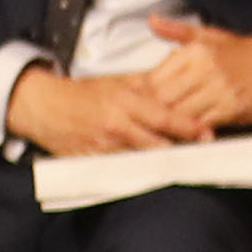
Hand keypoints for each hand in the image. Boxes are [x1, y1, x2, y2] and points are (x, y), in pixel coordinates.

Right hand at [9, 65, 191, 158]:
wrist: (45, 107)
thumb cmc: (84, 93)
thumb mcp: (116, 82)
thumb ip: (146, 84)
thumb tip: (176, 77)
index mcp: (124, 102)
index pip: (163, 117)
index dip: (187, 127)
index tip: (207, 134)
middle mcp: (116, 126)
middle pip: (156, 144)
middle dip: (180, 151)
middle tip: (203, 154)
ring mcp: (103, 148)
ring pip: (141, 161)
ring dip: (162, 164)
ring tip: (183, 165)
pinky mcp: (93, 163)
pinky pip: (120, 172)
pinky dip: (137, 173)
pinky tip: (152, 174)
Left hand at [123, 16, 251, 134]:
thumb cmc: (246, 52)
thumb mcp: (213, 35)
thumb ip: (179, 31)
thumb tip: (152, 20)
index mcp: (195, 50)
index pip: (153, 79)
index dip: (140, 97)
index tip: (132, 108)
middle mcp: (204, 69)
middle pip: (161, 100)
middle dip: (149, 115)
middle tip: (139, 127)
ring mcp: (217, 89)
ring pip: (177, 115)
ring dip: (166, 128)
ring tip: (156, 136)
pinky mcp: (230, 108)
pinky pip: (199, 126)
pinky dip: (188, 134)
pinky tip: (181, 138)